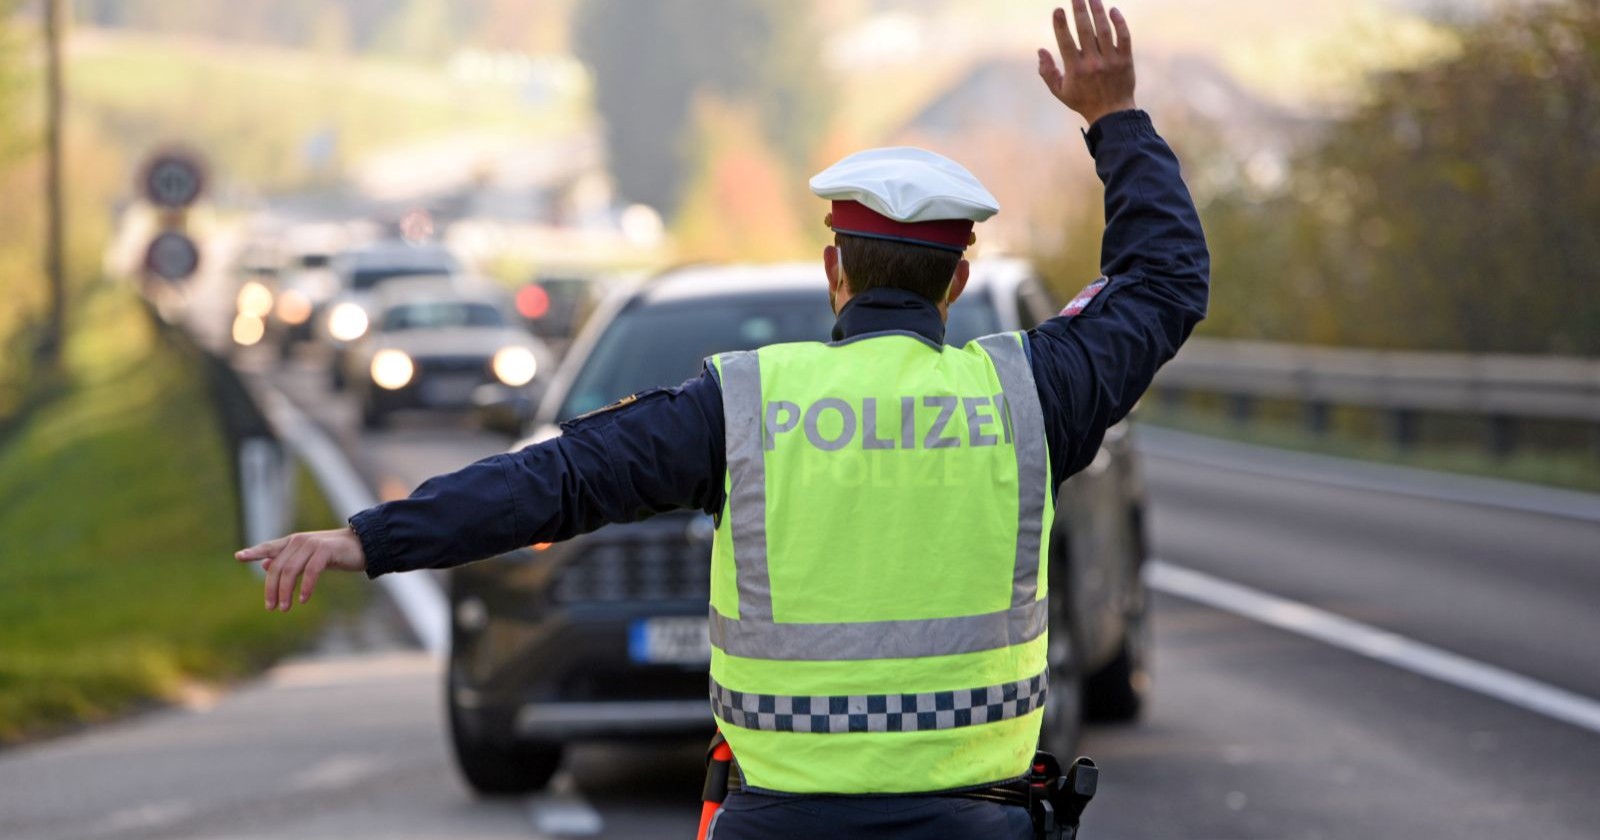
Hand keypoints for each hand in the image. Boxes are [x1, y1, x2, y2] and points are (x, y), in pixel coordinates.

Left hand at [236, 528, 366, 611]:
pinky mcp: (326, 550)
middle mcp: (299, 541)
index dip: (254, 552)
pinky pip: (311, 571)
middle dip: (272, 589)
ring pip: (291, 570)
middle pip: (277, 566)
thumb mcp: (308, 557)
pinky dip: (306, 587)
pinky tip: (304, 599)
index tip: (238, 557)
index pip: (269, 547)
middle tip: (271, 607)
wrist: (363, 545)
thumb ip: (288, 560)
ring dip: (285, 592)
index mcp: (293, 542)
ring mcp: (312, 544)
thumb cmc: (335, 553)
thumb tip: (265, 565)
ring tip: (284, 608)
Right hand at [1037, 0, 1136, 126]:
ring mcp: (1110, 61)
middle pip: (1085, 31)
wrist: (1112, 113)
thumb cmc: (1083, 101)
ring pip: (1104, 30)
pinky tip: (1112, 10)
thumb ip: (1047, 72)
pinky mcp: (1125, 60)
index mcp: (1075, 70)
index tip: (1058, 10)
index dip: (1061, 25)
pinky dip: (1119, 23)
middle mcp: (1093, 63)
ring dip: (1098, 11)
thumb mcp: (1060, 91)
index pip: (1066, 42)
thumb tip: (1040, 50)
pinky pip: (1123, 37)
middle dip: (1079, 10)